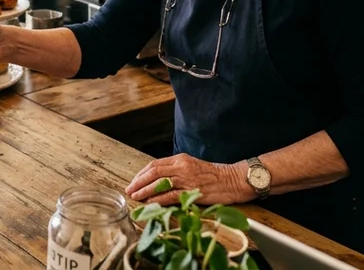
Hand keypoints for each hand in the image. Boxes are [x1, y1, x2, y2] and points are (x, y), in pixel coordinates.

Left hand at [125, 153, 249, 205]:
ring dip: (144, 190)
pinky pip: (170, 195)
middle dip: (138, 181)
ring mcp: (186, 178)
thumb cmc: (215, 176)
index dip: (141, 174)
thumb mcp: (193, 168)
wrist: (234, 179)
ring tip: (135, 196)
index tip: (133, 182)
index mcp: (180, 159)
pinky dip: (157, 199)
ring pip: (159, 182)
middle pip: (153, 172)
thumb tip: (160, 181)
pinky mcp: (192, 191)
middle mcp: (181, 166)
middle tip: (129, 190)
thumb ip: (177, 172)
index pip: (154, 165)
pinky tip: (150, 203)